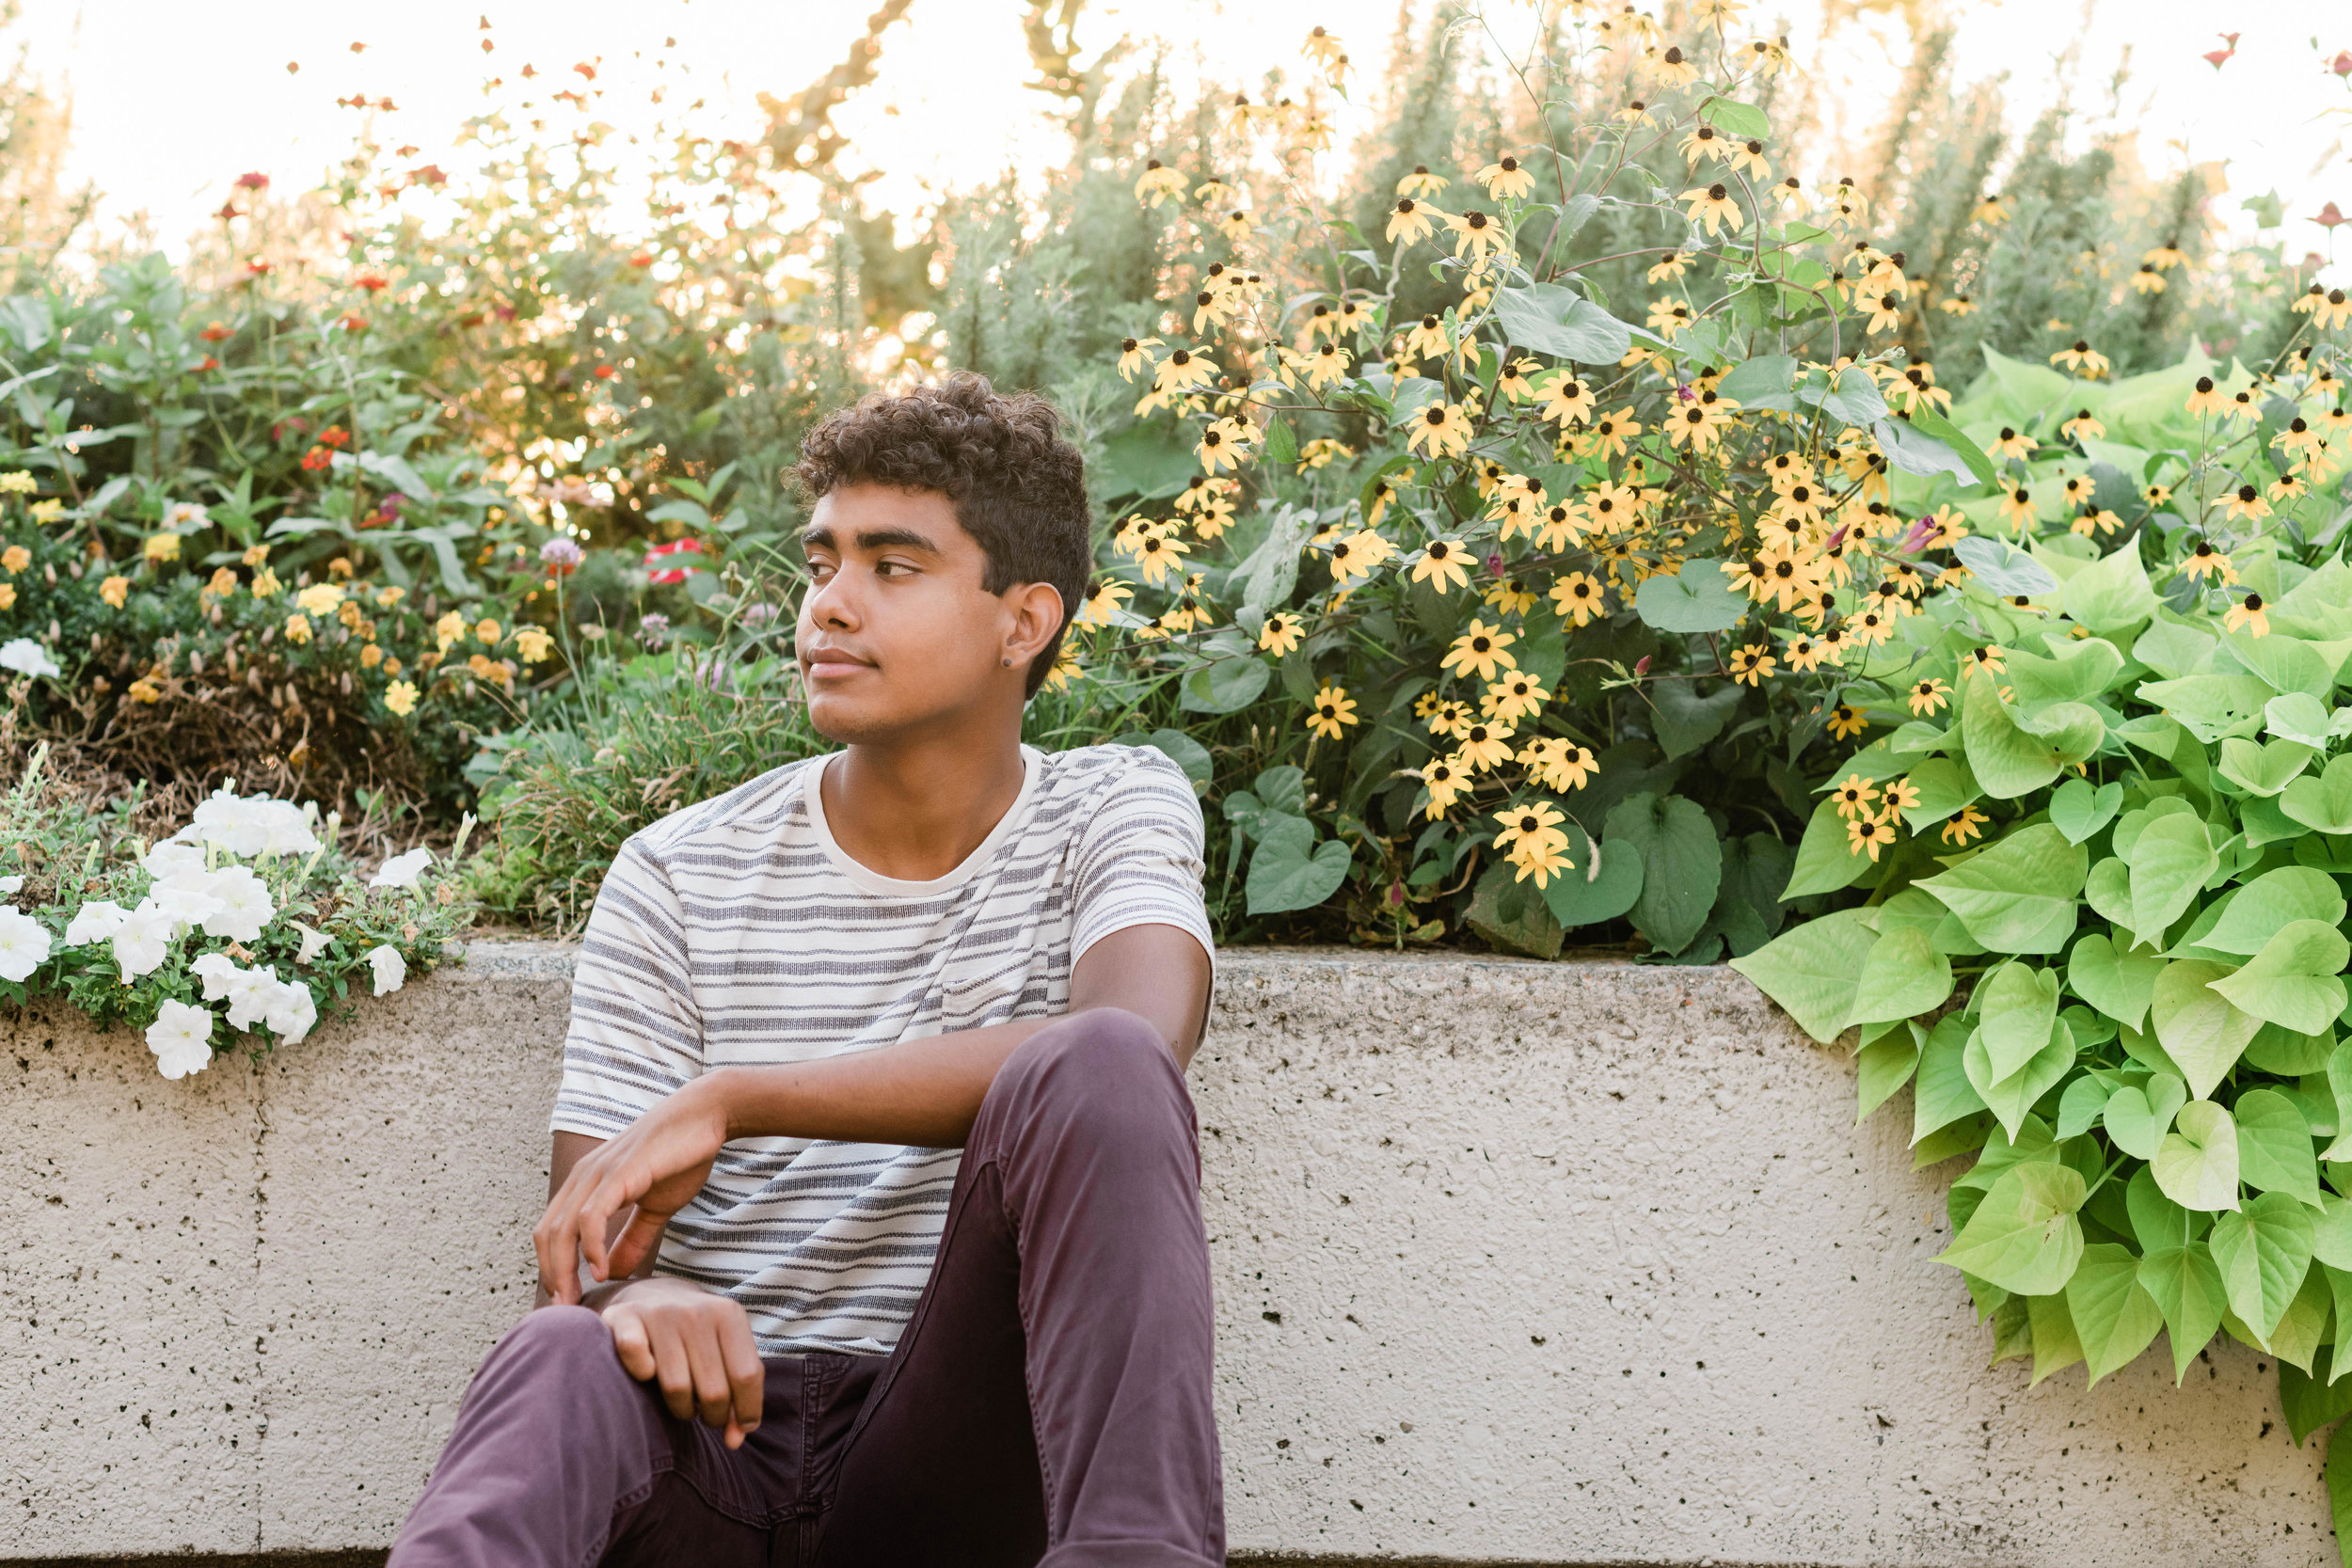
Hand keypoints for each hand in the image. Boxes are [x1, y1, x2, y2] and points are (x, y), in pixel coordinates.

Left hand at [536, 1073, 731, 1302]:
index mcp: (587, 1184)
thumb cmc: (681, 1156)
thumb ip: (633, 1239)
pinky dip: (590, 1246)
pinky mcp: (619, 1173)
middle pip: (547, 1235)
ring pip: (561, 1228)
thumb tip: (612, 1273)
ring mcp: (598, 1173)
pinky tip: (599, 1270)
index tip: (567, 1301)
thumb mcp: (655, 1208)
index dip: (553, 1268)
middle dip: (551, 1275)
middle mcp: (583, 1177)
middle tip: (565, 1310)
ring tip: (574, 1299)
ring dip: (563, 1268)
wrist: (706, 1116)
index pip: (551, 1232)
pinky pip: (591, 1215)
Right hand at [594, 1277, 764, 1448]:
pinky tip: (648, 1374)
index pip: (747, 1376)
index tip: (738, 1428)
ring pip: (677, 1388)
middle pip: (713, 1390)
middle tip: (703, 1412)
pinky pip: (638, 1364)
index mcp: (729, 1314)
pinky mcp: (624, 1319)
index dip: (745, 1412)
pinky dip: (643, 1376)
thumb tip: (736, 1440)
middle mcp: (696, 1311)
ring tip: (682, 1401)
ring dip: (680, 1408)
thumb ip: (741, 1393)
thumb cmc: (697, 1334)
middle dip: (712, 1416)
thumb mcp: (728, 1351)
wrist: (652, 1294)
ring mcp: (659, 1313)